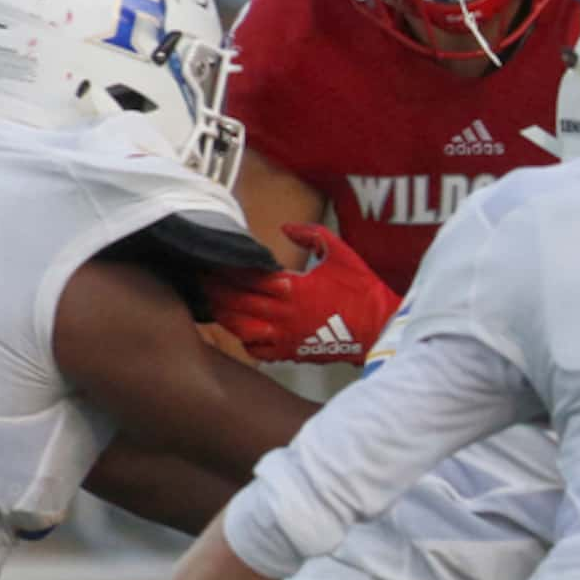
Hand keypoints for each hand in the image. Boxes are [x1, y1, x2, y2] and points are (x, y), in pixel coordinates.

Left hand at [210, 224, 398, 364]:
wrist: (379, 329)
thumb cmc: (363, 292)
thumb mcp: (341, 253)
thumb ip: (311, 234)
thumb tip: (286, 227)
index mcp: (291, 287)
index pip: (245, 276)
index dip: (224, 269)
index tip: (209, 262)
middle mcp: (283, 313)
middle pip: (236, 302)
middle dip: (214, 290)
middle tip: (200, 280)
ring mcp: (285, 336)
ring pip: (240, 328)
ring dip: (224, 315)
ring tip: (212, 304)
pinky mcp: (292, 352)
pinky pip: (258, 351)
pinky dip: (245, 341)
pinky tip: (242, 331)